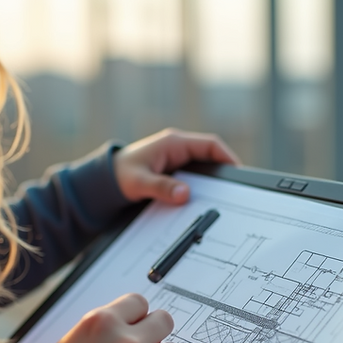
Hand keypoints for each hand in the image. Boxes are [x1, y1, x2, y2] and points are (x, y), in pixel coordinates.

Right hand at [39, 293, 180, 342]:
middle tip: (148, 341)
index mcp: (102, 322)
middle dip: (157, 330)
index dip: (137, 314)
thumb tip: (127, 324)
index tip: (135, 323)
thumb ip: (103, 329)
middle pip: (164, 320)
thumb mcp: (71, 342)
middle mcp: (124, 342)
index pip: (139, 302)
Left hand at [114, 128, 239, 204]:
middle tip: (234, 190)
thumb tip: (185, 194)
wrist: (104, 179)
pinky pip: (195, 174)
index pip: (210, 145)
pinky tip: (204, 199)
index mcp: (174, 143)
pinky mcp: (174, 169)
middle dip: (224, 171)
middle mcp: (178, 147)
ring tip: (223, 196)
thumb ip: (162, 188)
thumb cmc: (120, 176)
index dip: (227, 157)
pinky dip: (202, 185)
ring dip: (213, 179)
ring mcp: (177, 157)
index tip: (238, 172)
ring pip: (204, 165)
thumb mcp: (139, 183)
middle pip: (211, 155)